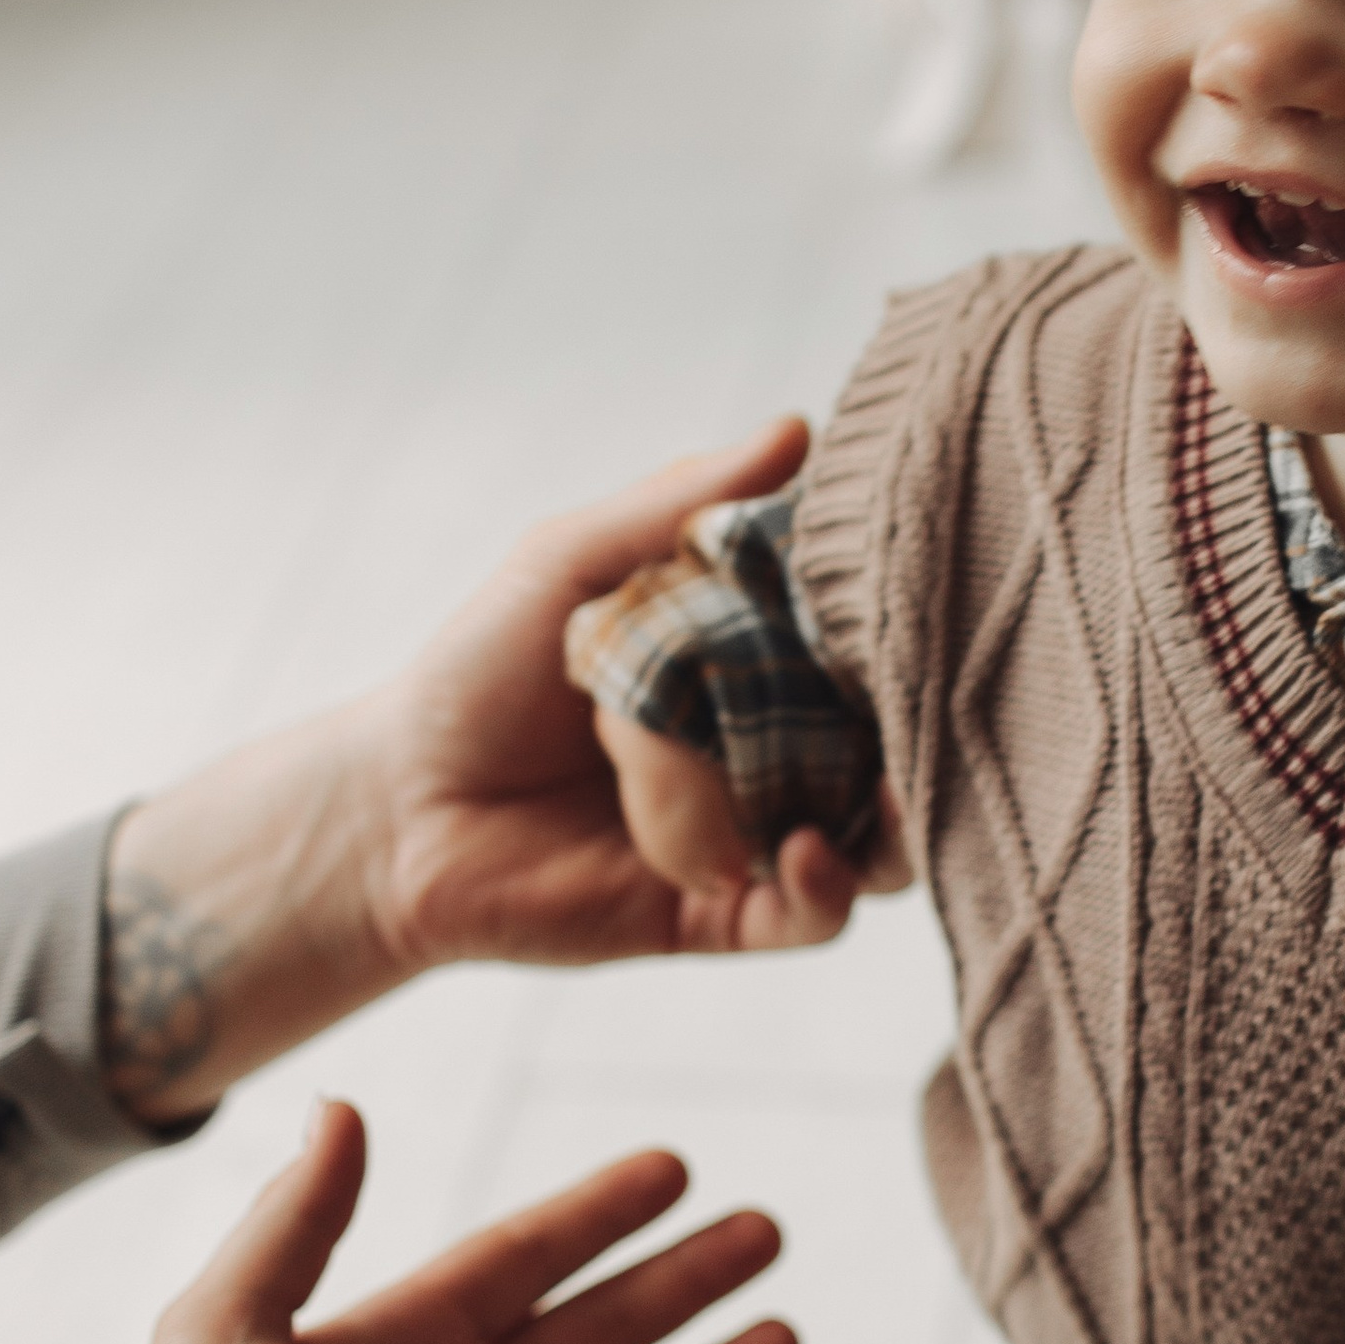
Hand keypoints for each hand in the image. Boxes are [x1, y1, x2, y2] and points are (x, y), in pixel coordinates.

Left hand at [362, 423, 884, 966]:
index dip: (900, 623)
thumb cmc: (479, 670)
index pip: (857, 642)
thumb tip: (798, 428)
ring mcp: (752, 833)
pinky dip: (827, 887)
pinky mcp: (722, 911)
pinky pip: (808, 914)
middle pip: (887, 742)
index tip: (935, 590)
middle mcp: (766, 748)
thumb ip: (678, 503)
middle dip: (923, 724)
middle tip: (948, 692)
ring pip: (876, 839)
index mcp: (746, 660)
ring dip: (905, 820)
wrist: (396, 804)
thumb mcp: (573, 562)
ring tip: (902, 789)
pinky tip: (810, 851)